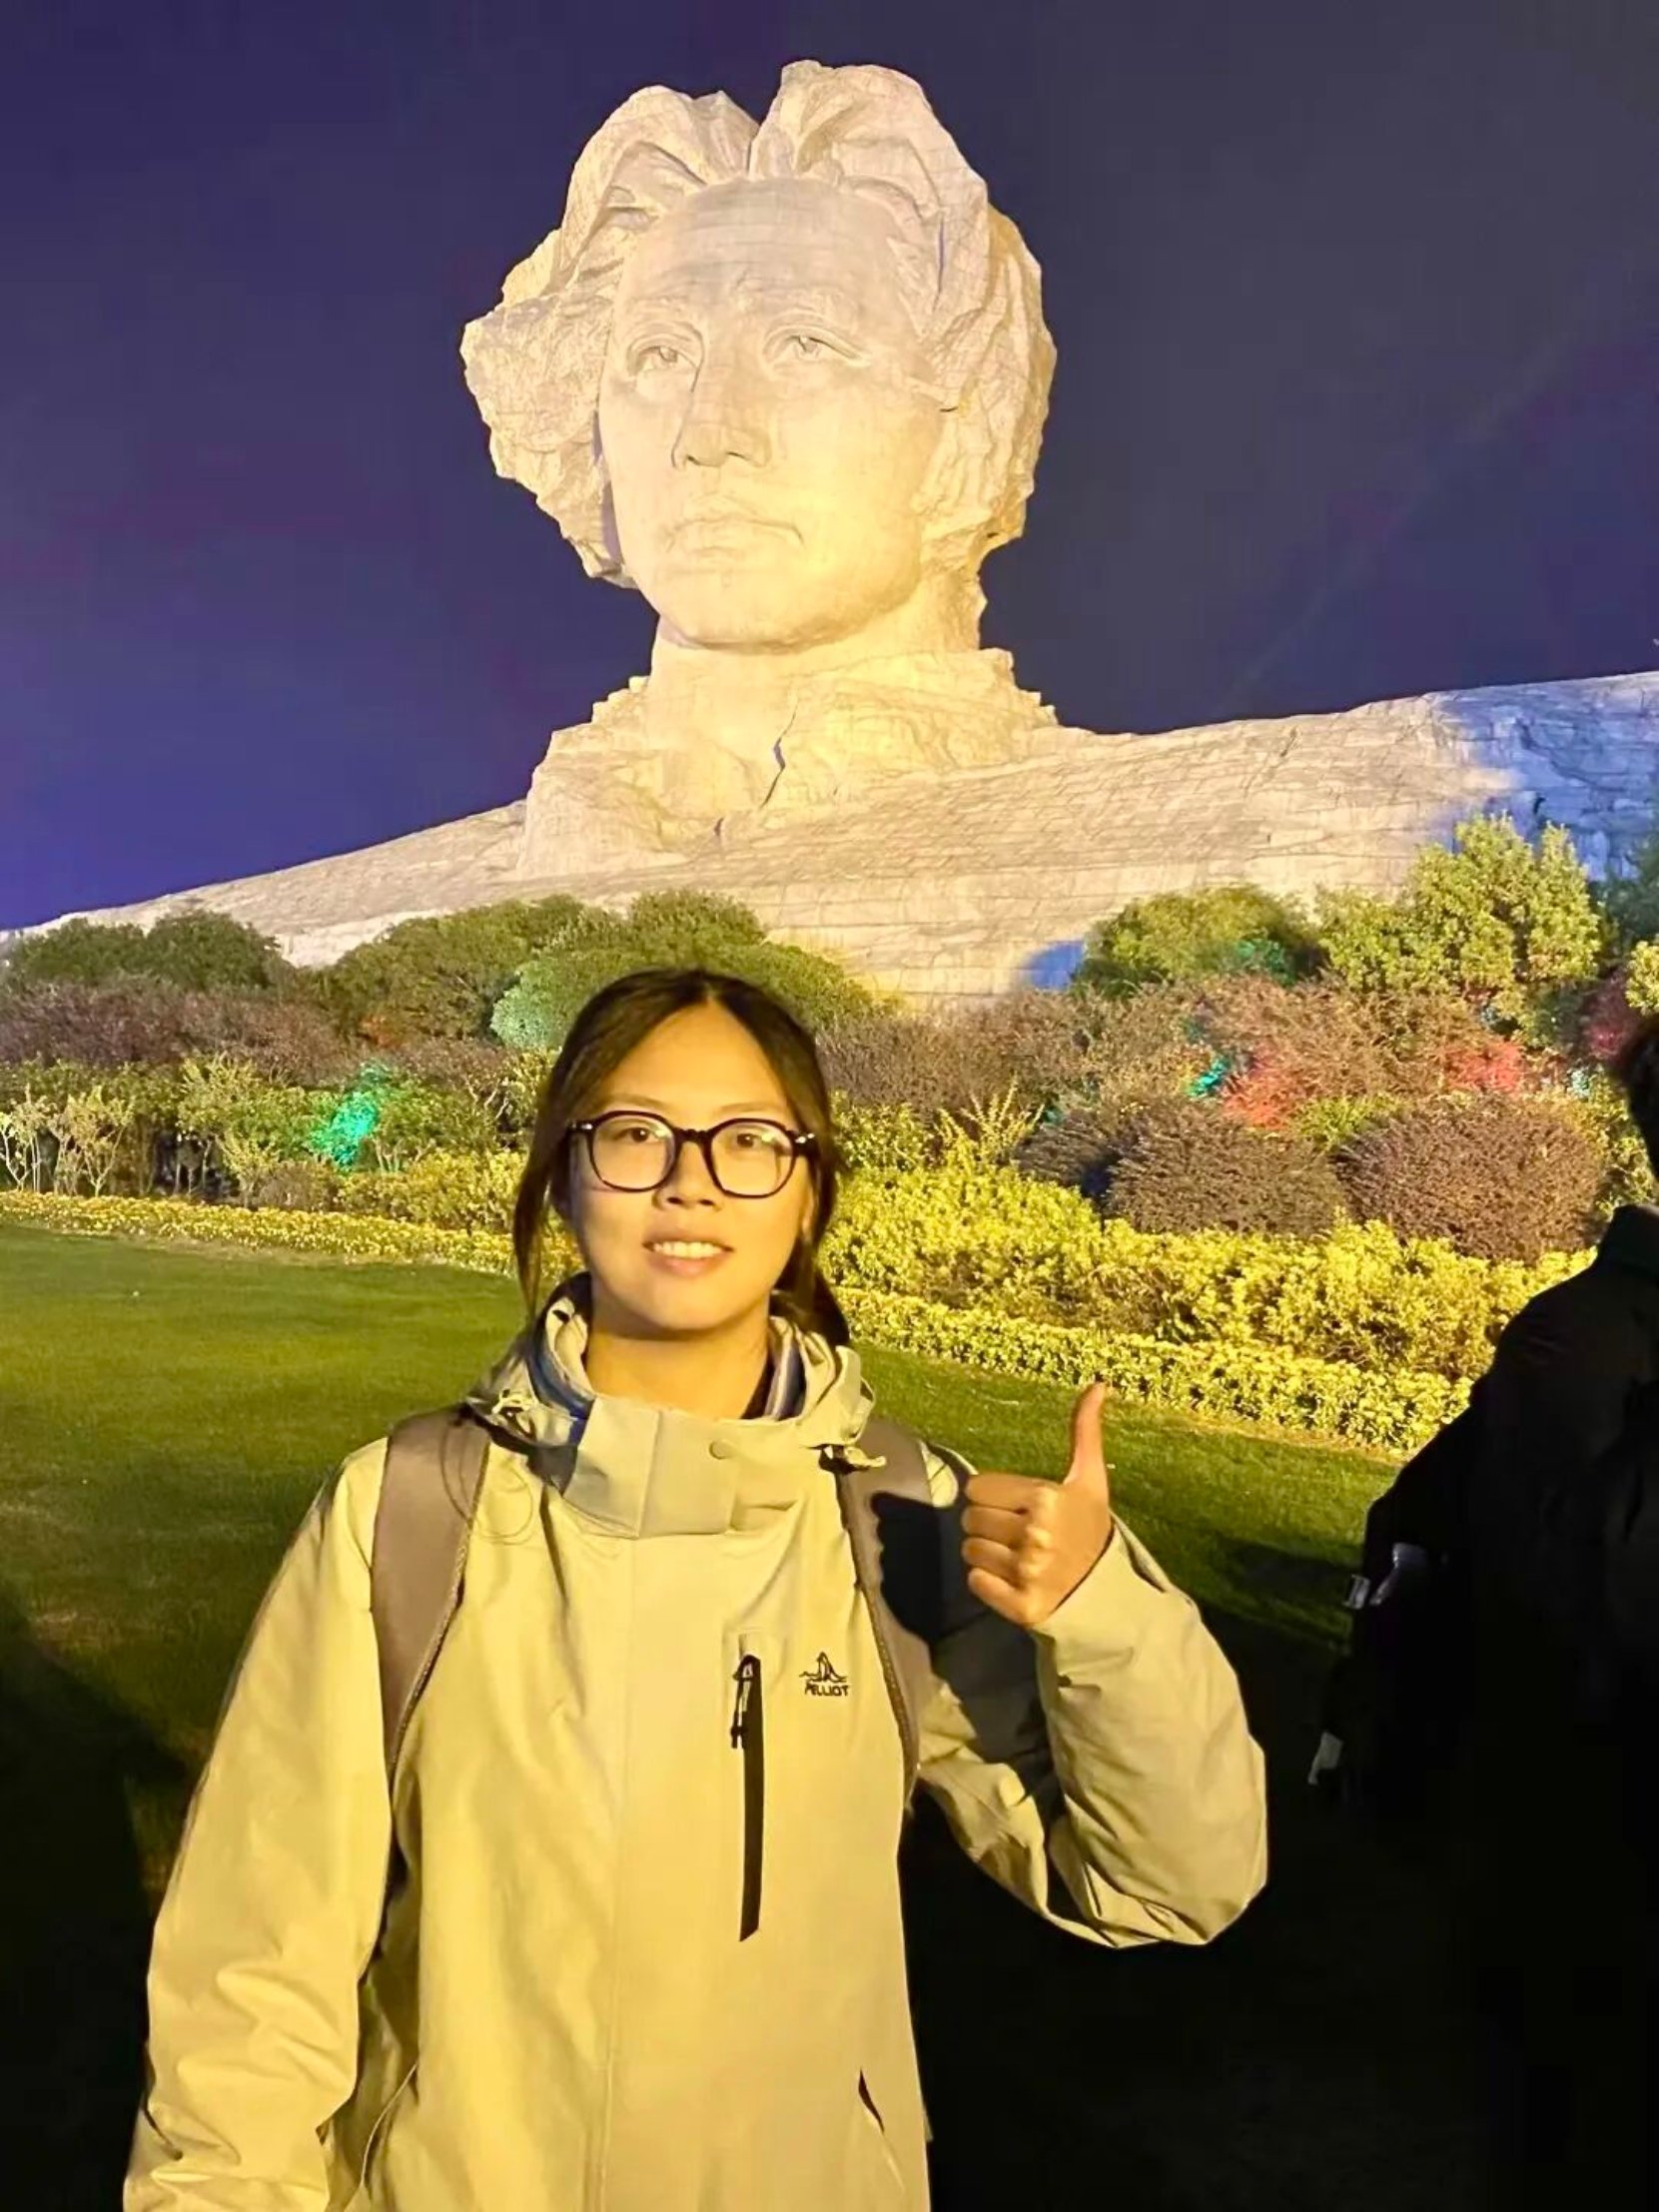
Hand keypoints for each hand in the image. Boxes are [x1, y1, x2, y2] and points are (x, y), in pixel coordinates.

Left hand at [961, 1382, 1115, 1628]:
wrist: (1107, 1590)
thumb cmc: (1090, 1528)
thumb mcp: (1089, 1479)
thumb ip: (1085, 1431)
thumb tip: (1097, 1385)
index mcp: (1046, 1499)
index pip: (976, 1488)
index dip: (992, 1495)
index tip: (1017, 1505)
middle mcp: (1035, 1536)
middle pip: (969, 1519)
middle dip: (987, 1523)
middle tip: (1015, 1531)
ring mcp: (1027, 1573)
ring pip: (969, 1551)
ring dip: (986, 1552)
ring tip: (1015, 1554)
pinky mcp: (1020, 1606)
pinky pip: (975, 1582)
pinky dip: (988, 1581)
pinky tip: (1013, 1578)